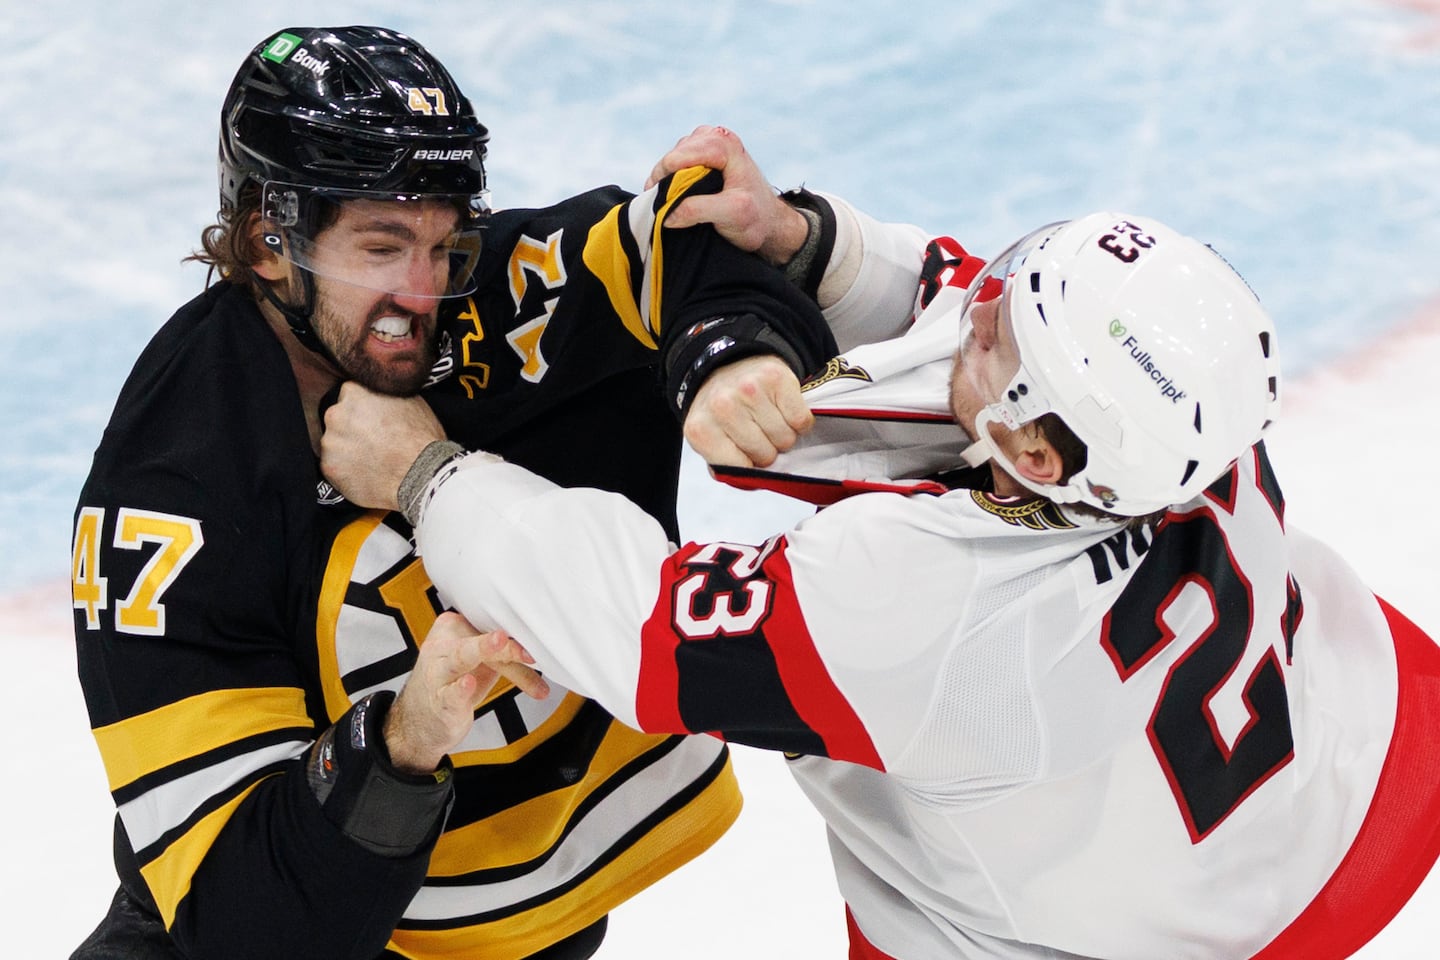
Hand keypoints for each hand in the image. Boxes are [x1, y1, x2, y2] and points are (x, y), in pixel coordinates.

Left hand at [320, 381, 444, 508]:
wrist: (420, 476)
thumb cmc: (422, 440)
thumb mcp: (412, 401)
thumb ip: (386, 394)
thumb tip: (382, 394)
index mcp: (354, 392)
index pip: (349, 395)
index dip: (363, 409)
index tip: (373, 419)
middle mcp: (336, 414)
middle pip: (338, 419)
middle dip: (351, 429)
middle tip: (373, 441)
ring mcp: (330, 442)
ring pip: (335, 444)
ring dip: (348, 450)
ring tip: (372, 460)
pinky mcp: (328, 468)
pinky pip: (335, 467)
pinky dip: (347, 471)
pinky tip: (367, 473)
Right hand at [384, 612, 549, 773]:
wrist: (419, 722)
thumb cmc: (452, 685)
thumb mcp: (483, 664)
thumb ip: (507, 654)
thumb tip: (544, 647)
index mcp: (453, 629)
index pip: (488, 627)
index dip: (515, 633)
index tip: (539, 637)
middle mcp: (442, 647)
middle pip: (480, 640)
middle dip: (506, 644)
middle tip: (528, 647)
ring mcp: (438, 674)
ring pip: (462, 657)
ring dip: (483, 649)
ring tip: (501, 643)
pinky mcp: (439, 702)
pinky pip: (450, 693)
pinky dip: (460, 690)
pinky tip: (468, 683)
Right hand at [645, 125, 810, 266]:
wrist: (769, 221)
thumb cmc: (756, 217)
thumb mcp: (732, 214)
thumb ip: (698, 210)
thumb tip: (665, 212)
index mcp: (725, 145)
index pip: (681, 156)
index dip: (665, 178)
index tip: (657, 201)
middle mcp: (716, 137)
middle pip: (674, 155)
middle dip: (664, 180)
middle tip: (661, 206)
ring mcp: (708, 143)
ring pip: (673, 159)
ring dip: (667, 180)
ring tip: (670, 202)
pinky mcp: (703, 154)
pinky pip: (677, 163)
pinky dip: (671, 179)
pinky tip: (675, 196)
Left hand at [682, 354, 812, 467]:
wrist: (728, 365)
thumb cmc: (722, 411)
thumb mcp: (711, 442)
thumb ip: (727, 467)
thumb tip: (755, 480)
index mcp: (701, 430)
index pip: (741, 469)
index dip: (749, 464)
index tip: (744, 450)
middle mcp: (723, 407)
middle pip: (767, 455)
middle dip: (767, 449)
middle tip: (758, 431)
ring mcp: (750, 389)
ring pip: (787, 438)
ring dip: (783, 434)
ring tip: (768, 418)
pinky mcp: (776, 377)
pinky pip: (802, 420)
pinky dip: (798, 420)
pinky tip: (782, 409)